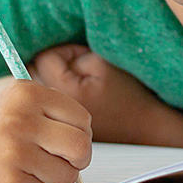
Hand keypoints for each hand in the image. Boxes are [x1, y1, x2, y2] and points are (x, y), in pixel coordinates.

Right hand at [0, 83, 91, 182]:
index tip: (69, 133)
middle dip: (81, 156)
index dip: (82, 130)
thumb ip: (60, 114)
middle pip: (81, 147)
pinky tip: (23, 174)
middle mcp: (20, 122)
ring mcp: (13, 154)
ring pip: (67, 174)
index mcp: (28, 94)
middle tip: (68, 156)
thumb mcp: (24, 99)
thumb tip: (87, 148)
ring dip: (60, 173)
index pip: (82, 119)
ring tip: (40, 164)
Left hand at [31, 44, 182, 148]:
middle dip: (54, 66)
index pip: (44, 58)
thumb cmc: (130, 96)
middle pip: (36, 76)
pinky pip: (50, 107)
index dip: (65, 51)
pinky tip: (80, 99)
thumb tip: (53, 57)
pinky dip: (59, 99)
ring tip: (80, 83)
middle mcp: (55, 111)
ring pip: (41, 92)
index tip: (83, 56)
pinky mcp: (63, 130)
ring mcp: (58, 123)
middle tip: (79, 68)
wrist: (146, 131)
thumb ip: (73, 55)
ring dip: (53, 82)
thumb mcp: (103, 64)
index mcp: (65, 91)